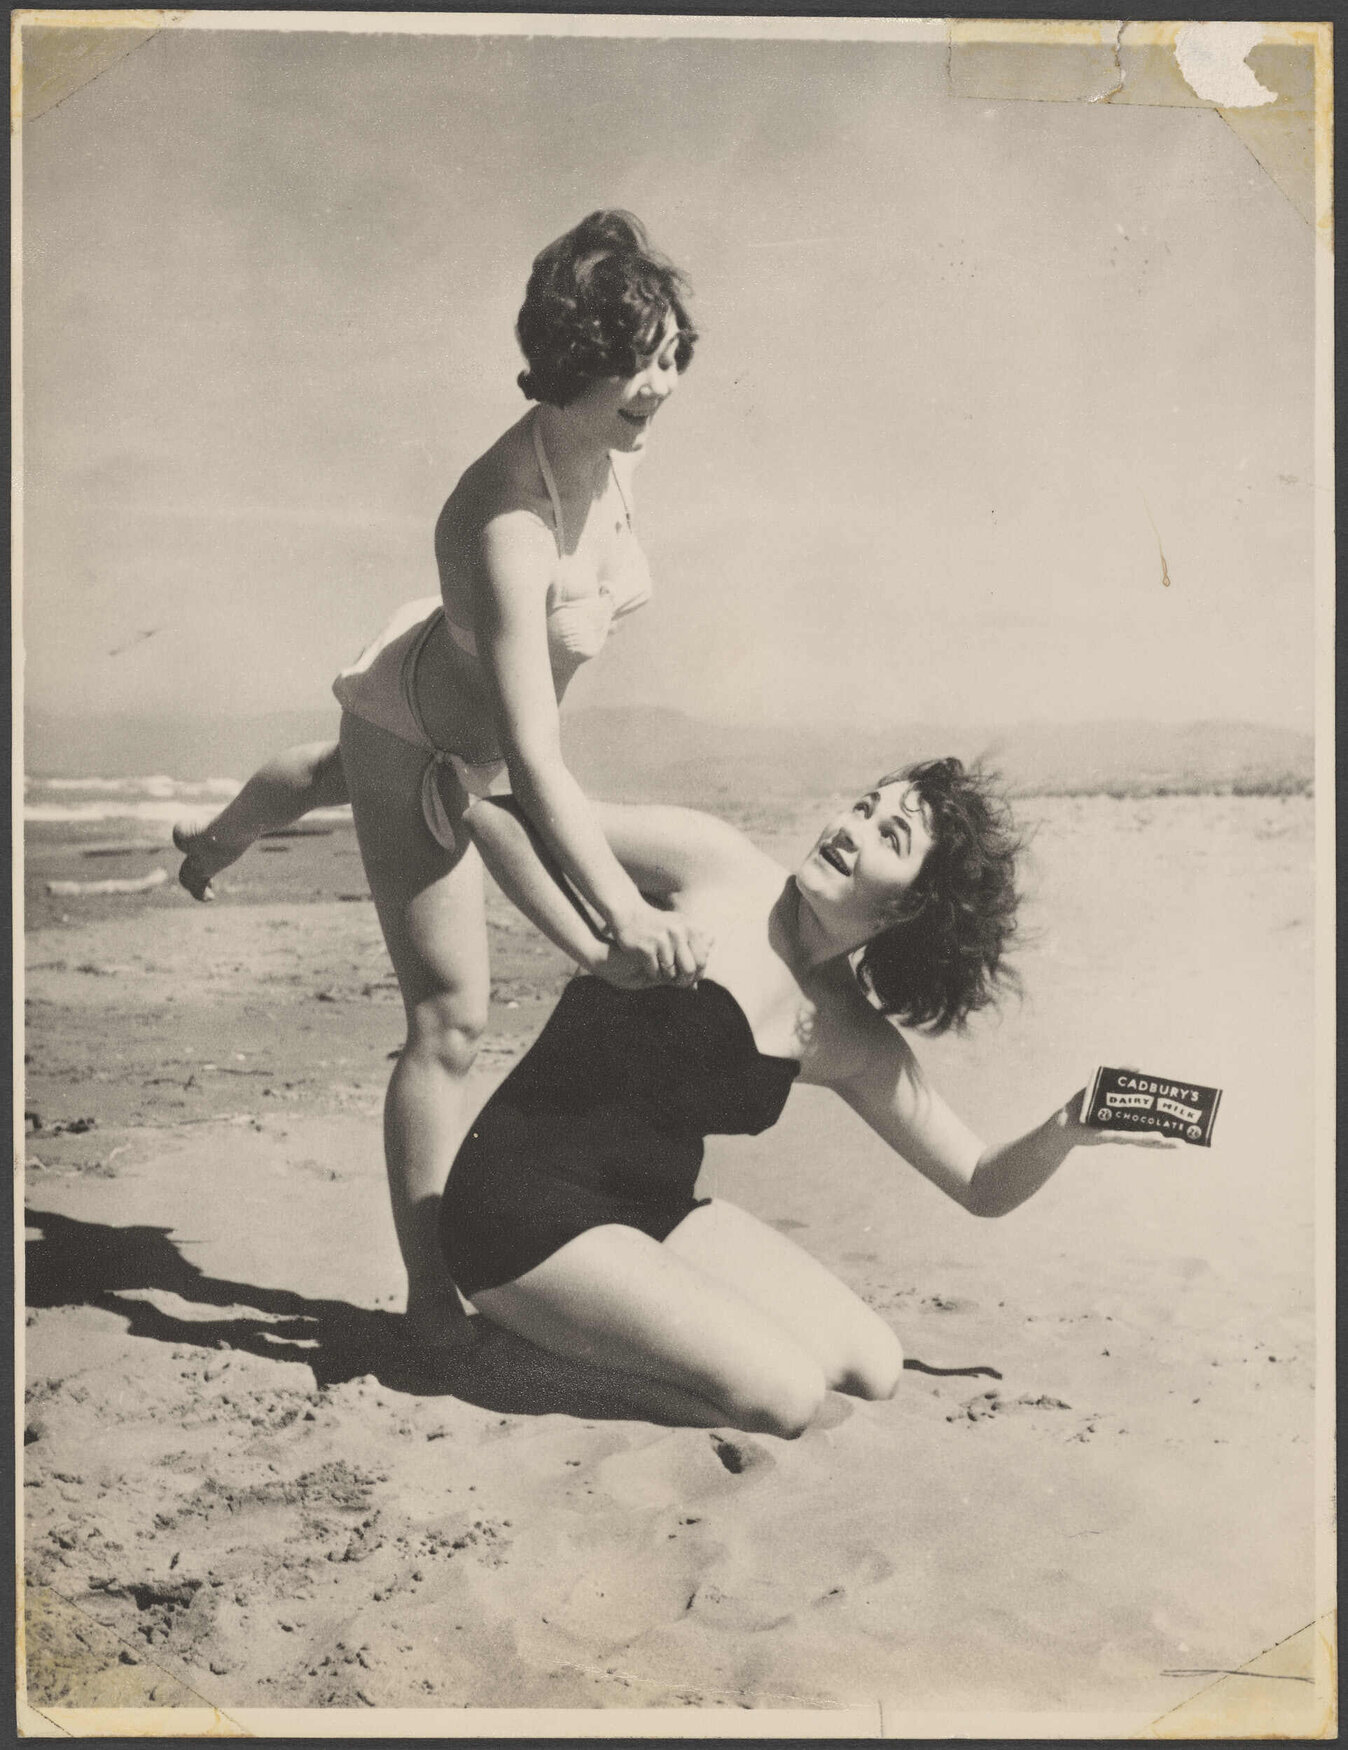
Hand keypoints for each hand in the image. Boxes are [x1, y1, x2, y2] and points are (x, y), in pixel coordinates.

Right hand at [609, 903, 711, 987]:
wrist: (630, 915)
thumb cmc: (659, 928)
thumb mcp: (680, 934)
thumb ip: (692, 956)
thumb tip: (696, 988)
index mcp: (691, 928)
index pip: (702, 961)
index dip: (697, 974)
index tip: (690, 980)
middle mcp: (678, 931)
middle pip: (689, 969)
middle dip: (684, 981)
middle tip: (677, 984)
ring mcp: (662, 939)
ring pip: (670, 973)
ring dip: (665, 976)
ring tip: (660, 968)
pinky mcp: (646, 947)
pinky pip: (654, 972)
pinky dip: (652, 973)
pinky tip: (648, 964)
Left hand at [1059, 1083, 1181, 1150]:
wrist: (1063, 1121)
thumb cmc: (1085, 1105)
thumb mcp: (1105, 1085)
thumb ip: (1122, 1074)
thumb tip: (1141, 1065)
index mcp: (1130, 1123)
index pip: (1153, 1128)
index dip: (1167, 1130)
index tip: (1185, 1130)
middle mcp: (1125, 1132)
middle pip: (1149, 1139)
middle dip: (1166, 1142)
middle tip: (1183, 1143)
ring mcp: (1116, 1135)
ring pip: (1139, 1140)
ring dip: (1154, 1141)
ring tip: (1171, 1141)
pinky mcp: (1105, 1135)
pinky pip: (1121, 1135)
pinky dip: (1134, 1136)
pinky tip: (1145, 1136)